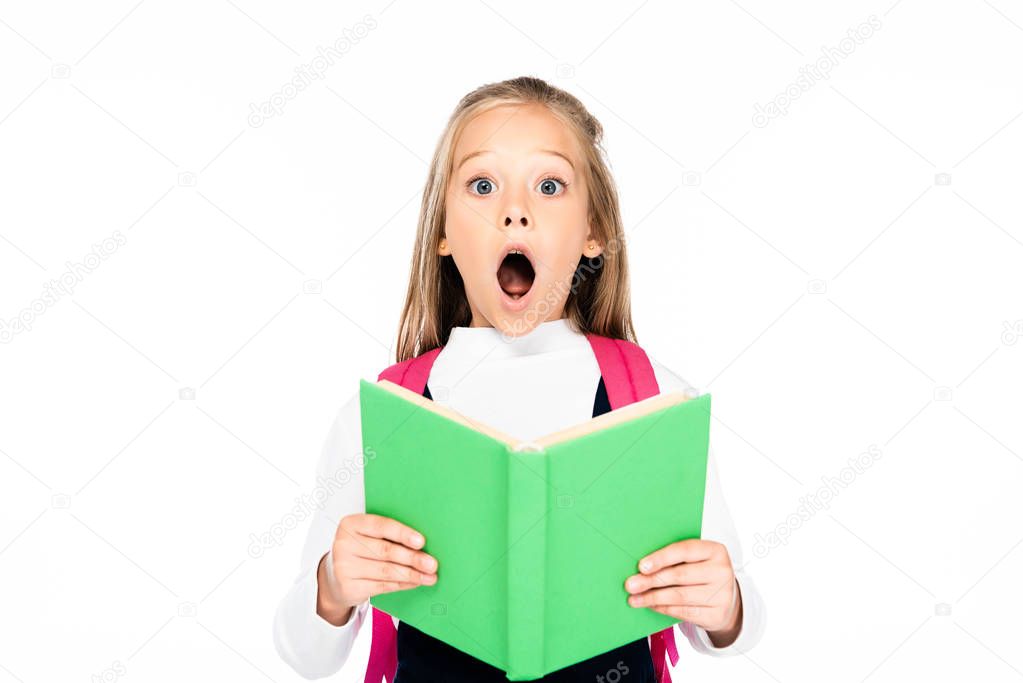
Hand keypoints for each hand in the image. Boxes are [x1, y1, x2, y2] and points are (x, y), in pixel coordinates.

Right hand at [317, 513, 437, 625]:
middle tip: (432, 564)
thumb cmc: (359, 550)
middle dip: (413, 558)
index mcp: (351, 524)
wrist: (335, 576)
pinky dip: (402, 585)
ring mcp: (344, 567)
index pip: (380, 526)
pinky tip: (415, 583)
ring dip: (412, 574)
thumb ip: (388, 534)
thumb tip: (422, 543)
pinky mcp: (348, 587)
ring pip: (386, 571)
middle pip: (385, 551)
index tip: (421, 541)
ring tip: (429, 576)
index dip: (403, 533)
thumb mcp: (367, 535)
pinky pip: (382, 586)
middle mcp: (344, 544)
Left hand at [624, 539, 741, 645]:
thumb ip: (674, 558)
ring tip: (634, 599)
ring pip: (679, 596)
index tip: (641, 566)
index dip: (661, 558)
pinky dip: (663, 608)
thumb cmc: (702, 573)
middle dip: (651, 580)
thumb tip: (641, 565)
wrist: (727, 600)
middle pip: (680, 575)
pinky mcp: (717, 614)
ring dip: (653, 598)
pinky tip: (651, 605)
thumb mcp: (695, 560)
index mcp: (715, 550)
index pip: (684, 551)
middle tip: (630, 584)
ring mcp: (722, 594)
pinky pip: (684, 612)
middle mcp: (722, 571)